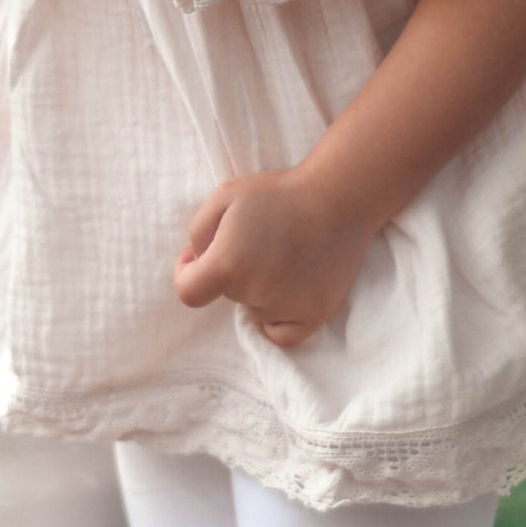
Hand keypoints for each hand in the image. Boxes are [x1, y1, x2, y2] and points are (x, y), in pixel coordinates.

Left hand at [173, 167, 371, 349]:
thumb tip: (196, 260)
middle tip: (258, 241)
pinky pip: (281, 333)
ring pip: (254, 310)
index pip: (188, 292)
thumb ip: (198, 232)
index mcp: (227, 265)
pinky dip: (276, 318)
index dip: (186, 273)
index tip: (196, 258)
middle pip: (227, 294)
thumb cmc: (279, 193)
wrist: (339, 198)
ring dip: (258, 290)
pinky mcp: (314, 316)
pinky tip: (285, 293)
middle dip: (232, 271)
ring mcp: (285, 309)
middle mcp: (254, 294)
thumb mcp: (224, 196)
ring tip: (283, 256)